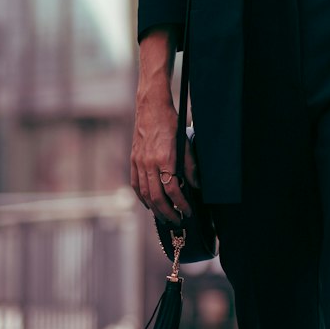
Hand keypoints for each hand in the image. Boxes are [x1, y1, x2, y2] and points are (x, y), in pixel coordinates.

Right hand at [130, 96, 199, 222]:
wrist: (151, 107)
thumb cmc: (170, 123)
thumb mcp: (185, 143)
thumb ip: (189, 167)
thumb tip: (195, 186)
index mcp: (164, 159)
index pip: (173, 190)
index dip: (181, 204)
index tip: (188, 211)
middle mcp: (149, 163)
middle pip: (157, 197)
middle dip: (168, 213)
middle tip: (177, 221)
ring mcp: (139, 162)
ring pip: (145, 194)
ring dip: (155, 209)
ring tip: (164, 217)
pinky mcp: (134, 160)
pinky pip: (136, 184)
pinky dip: (142, 197)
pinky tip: (149, 204)